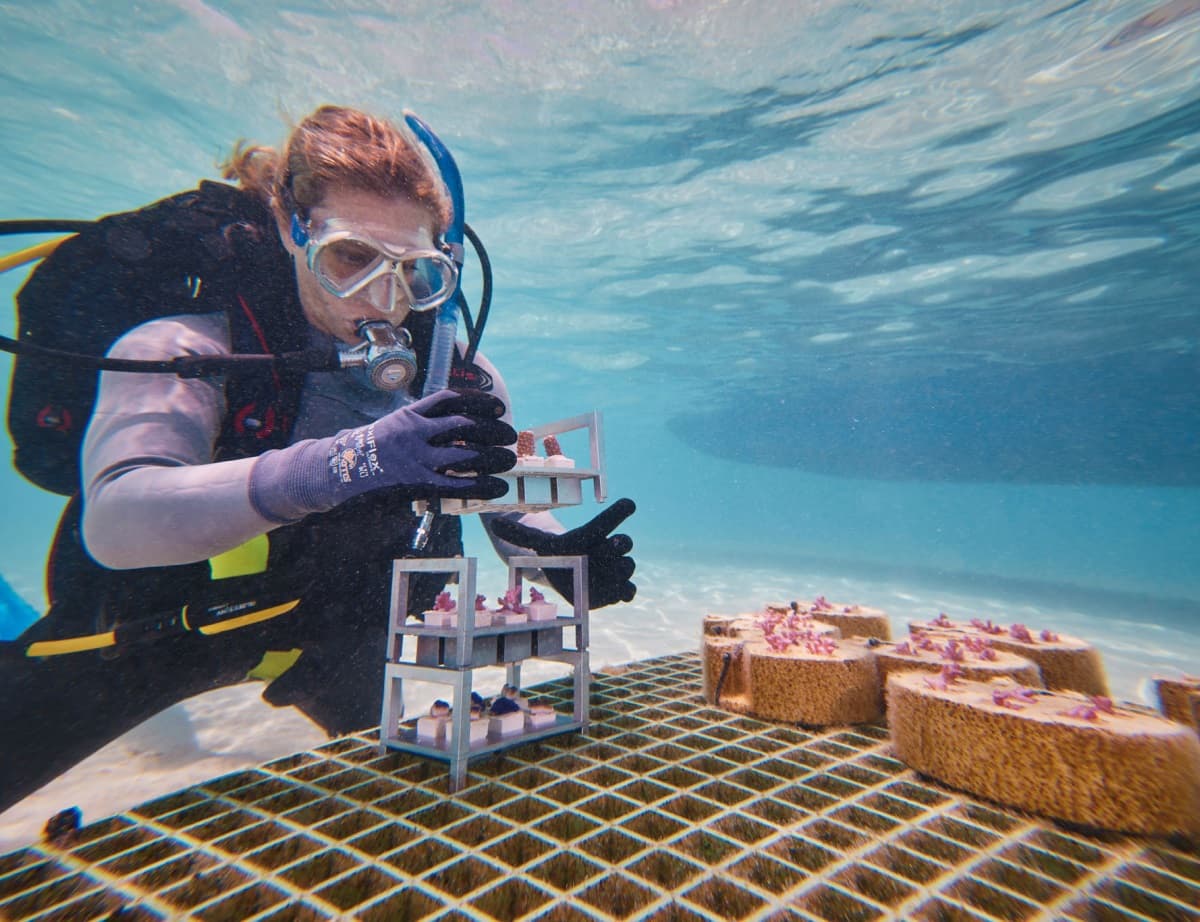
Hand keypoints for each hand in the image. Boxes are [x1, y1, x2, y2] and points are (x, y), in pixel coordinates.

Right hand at [251, 388, 516, 521]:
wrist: (333, 471)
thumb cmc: (366, 451)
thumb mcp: (392, 427)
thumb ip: (419, 423)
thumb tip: (451, 424)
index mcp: (410, 414)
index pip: (452, 399)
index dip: (480, 401)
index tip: (499, 406)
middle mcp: (415, 431)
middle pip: (466, 423)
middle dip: (494, 429)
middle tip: (511, 434)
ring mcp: (416, 457)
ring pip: (466, 453)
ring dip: (494, 456)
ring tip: (510, 459)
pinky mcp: (416, 484)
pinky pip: (457, 484)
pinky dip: (482, 485)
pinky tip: (497, 486)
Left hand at [489, 498, 636, 608]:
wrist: (571, 575)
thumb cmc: (559, 554)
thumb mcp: (539, 543)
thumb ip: (520, 534)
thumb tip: (493, 524)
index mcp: (595, 535)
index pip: (610, 519)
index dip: (620, 511)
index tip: (629, 504)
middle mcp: (610, 549)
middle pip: (624, 542)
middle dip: (622, 543)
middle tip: (613, 544)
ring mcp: (617, 570)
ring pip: (628, 566)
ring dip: (619, 571)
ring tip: (601, 577)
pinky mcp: (619, 590)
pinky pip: (631, 591)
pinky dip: (626, 592)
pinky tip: (617, 593)